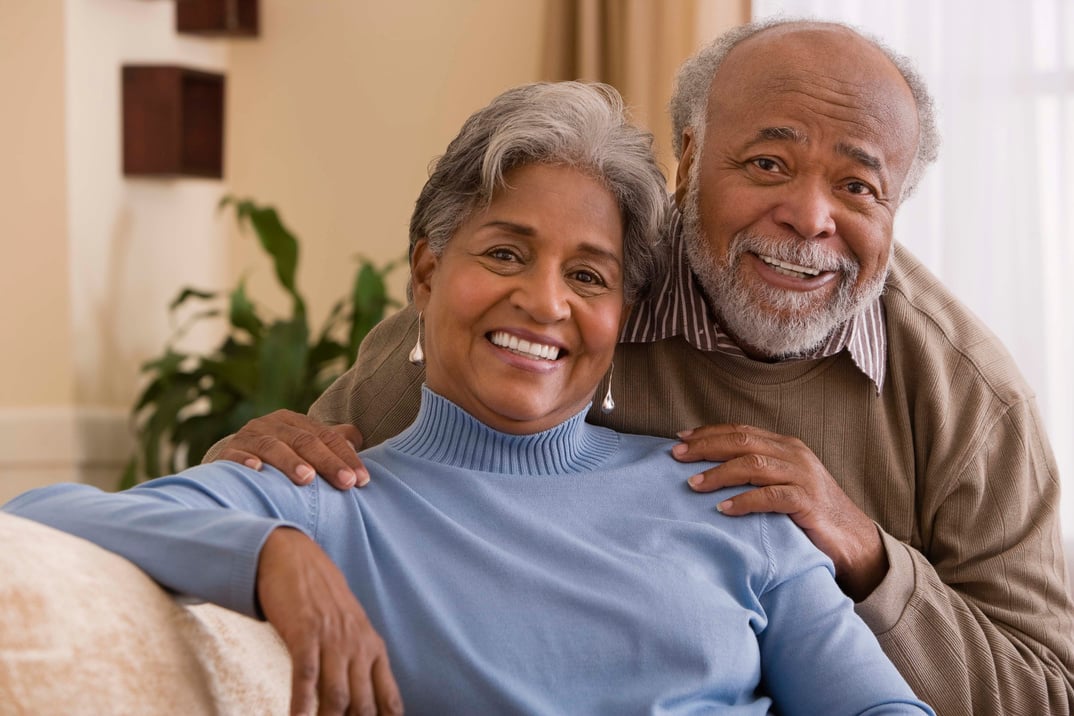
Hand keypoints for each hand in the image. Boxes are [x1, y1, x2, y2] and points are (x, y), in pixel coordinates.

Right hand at [215, 409, 368, 488]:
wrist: (232, 458)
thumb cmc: (280, 456)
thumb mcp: (306, 445)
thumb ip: (332, 442)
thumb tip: (358, 440)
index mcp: (295, 422)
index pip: (327, 436)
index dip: (346, 456)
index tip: (362, 480)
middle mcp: (272, 424)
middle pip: (304, 441)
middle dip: (327, 462)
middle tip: (346, 482)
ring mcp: (248, 437)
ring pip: (272, 446)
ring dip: (290, 462)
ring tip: (307, 478)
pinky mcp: (227, 453)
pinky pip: (235, 456)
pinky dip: (245, 461)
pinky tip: (256, 469)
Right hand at [258, 528, 402, 715]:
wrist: (296, 560)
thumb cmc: (323, 599)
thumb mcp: (352, 629)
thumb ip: (360, 662)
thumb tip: (362, 702)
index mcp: (373, 648)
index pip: (389, 698)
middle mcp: (357, 646)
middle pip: (364, 704)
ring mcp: (332, 640)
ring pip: (337, 696)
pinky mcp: (305, 634)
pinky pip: (306, 677)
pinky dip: (302, 704)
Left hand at [674, 424, 887, 600]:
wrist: (854, 540)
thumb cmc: (810, 514)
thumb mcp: (781, 484)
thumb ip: (755, 473)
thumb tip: (709, 470)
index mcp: (785, 445)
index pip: (740, 431)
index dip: (708, 432)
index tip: (679, 438)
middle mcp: (794, 454)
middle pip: (742, 441)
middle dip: (705, 446)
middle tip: (676, 455)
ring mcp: (802, 476)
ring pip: (753, 464)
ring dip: (719, 473)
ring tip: (693, 484)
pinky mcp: (808, 502)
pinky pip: (770, 496)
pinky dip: (744, 501)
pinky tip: (723, 509)